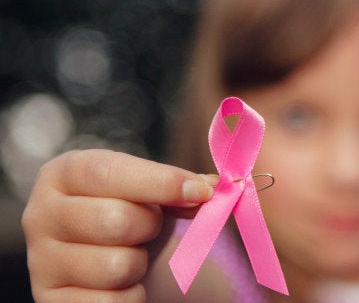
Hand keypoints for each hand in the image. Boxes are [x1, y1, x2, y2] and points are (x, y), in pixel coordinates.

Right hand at [22, 149, 215, 301]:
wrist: (98, 254)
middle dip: (150, 225)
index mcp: (64, 174)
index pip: (107, 172)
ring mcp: (41, 261)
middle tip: (151, 227)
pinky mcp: (51, 300)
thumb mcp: (146, 191)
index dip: (159, 181)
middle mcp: (41, 214)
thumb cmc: (127, 213)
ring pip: (116, 266)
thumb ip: (178, 185)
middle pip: (115, 220)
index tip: (201, 192)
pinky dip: (131, 296)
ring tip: (132, 254)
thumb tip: (213, 187)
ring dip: (140, 263)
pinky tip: (124, 283)